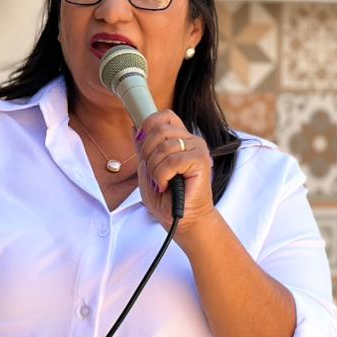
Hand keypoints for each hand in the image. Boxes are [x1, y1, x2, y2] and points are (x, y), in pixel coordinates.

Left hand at [134, 110, 215, 231]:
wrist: (181, 220)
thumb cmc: (166, 198)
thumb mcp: (148, 168)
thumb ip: (143, 148)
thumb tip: (135, 125)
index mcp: (180, 139)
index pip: (164, 116)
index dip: (148, 126)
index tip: (142, 147)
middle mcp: (191, 140)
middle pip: (160, 129)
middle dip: (147, 153)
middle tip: (153, 173)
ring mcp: (198, 149)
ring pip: (164, 147)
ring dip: (155, 169)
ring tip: (160, 182)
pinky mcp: (201, 161)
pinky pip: (172, 161)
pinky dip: (162, 176)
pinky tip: (166, 185)